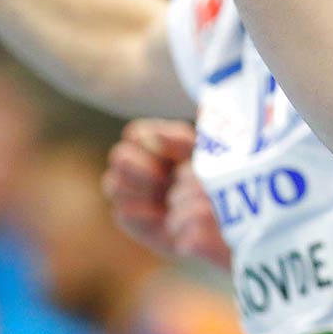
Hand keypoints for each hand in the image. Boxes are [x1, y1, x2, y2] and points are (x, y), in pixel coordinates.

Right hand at [102, 120, 229, 269]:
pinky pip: (123, 212)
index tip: (177, 156)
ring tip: (167, 196)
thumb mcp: (212, 152)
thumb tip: (192, 114)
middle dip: (143, 168)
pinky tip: (163, 215)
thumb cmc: (215, 178)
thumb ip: (200, 132)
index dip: (153, 144)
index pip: (135, 134)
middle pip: (119, 157)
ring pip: (113, 184)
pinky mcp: (130, 217)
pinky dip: (144, 213)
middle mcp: (136, 164)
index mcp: (154, 141)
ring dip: (142, 190)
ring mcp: (130, 191)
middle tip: (166, 178)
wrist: (219, 219)